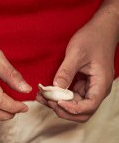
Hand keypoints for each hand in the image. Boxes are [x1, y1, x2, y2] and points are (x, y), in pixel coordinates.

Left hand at [37, 4, 118, 121]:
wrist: (101, 29)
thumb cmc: (92, 38)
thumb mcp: (76, 53)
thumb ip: (66, 72)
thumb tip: (55, 89)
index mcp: (101, 83)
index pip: (89, 106)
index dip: (72, 108)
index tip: (56, 101)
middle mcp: (98, 90)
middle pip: (82, 113)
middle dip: (63, 110)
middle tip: (47, 100)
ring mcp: (90, 89)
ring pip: (75, 107)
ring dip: (58, 106)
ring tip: (41, 97)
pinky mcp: (82, 86)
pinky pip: (70, 98)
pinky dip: (58, 98)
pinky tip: (44, 93)